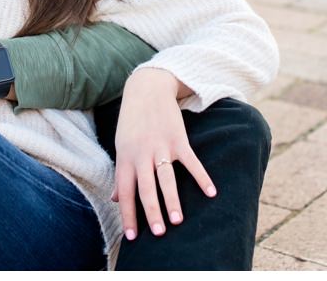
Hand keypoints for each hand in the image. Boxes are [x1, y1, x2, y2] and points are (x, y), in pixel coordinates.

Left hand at [113, 68, 214, 241]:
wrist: (146, 90)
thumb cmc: (132, 122)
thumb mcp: (121, 147)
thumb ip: (121, 174)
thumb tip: (116, 199)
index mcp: (125, 160)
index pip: (125, 194)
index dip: (128, 216)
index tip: (132, 237)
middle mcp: (141, 156)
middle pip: (146, 189)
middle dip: (152, 213)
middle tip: (158, 233)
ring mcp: (161, 147)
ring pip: (166, 179)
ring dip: (172, 200)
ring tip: (177, 220)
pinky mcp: (178, 139)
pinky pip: (191, 162)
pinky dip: (202, 177)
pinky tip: (211, 192)